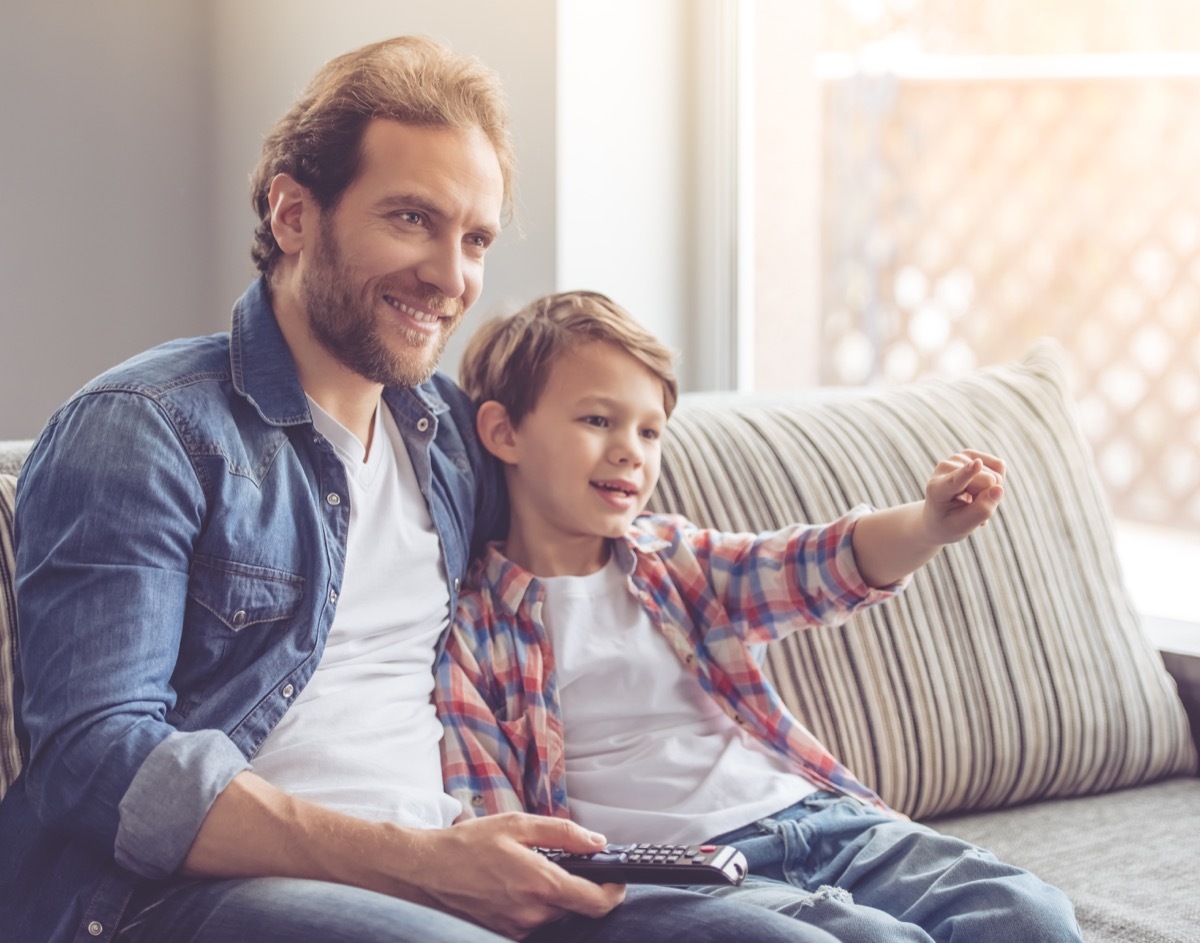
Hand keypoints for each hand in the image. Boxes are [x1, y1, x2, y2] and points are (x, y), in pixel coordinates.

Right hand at [404, 812, 625, 939]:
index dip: (614, 892)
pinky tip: (514, 884)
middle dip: (578, 886)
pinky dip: (534, 904)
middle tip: (563, 863)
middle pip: (577, 908)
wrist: (426, 871)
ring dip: (553, 895)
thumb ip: (563, 833)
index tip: (617, 879)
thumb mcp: (518, 824)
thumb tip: (597, 841)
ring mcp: (518, 927)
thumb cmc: (469, 844)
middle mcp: (533, 913)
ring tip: (528, 870)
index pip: (597, 903)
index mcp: (541, 884)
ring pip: (555, 914)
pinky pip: (534, 921)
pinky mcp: (504, 933)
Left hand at [922, 449, 1004, 545]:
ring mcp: (957, 458)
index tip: (977, 464)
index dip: (967, 472)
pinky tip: (979, 487)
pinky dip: (995, 480)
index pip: (955, 480)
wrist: (938, 516)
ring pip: (995, 475)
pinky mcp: (969, 454)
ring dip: (989, 490)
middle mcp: (945, 468)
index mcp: (937, 489)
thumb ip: (982, 510)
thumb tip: (1000, 489)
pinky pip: (999, 466)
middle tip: (970, 506)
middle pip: (987, 481)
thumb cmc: (950, 523)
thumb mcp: (964, 525)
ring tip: (971, 498)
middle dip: (986, 496)